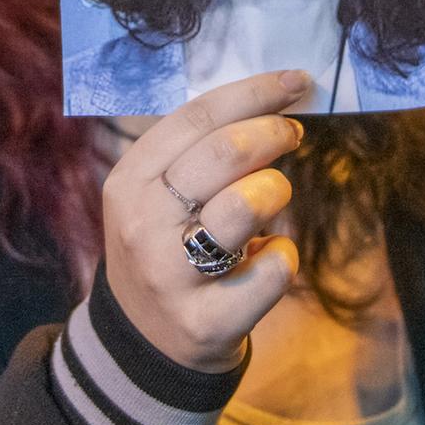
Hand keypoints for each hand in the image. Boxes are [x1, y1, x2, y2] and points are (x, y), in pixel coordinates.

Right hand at [101, 71, 307, 371]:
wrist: (146, 342)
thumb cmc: (166, 249)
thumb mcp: (157, 196)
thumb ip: (198, 152)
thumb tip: (270, 101)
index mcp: (128, 181)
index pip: (195, 117)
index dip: (253, 93)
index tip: (296, 82)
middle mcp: (142, 224)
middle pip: (226, 153)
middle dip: (274, 133)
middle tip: (292, 134)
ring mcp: (171, 275)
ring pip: (250, 204)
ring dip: (277, 193)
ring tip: (271, 201)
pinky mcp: (207, 321)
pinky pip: (274, 268)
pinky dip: (283, 256)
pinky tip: (262, 262)